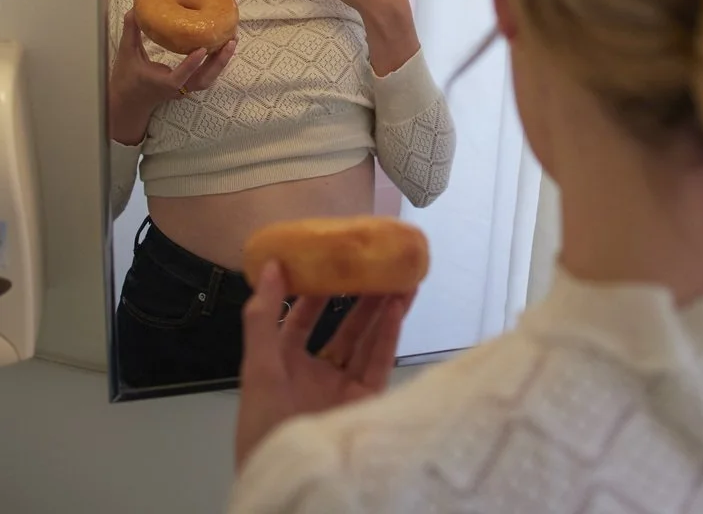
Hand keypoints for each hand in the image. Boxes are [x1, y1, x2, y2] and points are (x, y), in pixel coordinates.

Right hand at [108, 10, 235, 144]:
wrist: (129, 102)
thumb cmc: (127, 79)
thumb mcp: (126, 54)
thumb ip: (131, 32)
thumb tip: (135, 10)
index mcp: (162, 84)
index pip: (179, 77)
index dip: (191, 64)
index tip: (202, 49)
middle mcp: (177, 88)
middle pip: (204, 79)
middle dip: (219, 62)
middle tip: (231, 41)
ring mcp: (185, 88)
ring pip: (209, 78)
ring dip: (222, 61)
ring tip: (232, 40)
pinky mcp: (188, 85)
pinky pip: (207, 75)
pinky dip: (216, 62)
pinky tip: (223, 45)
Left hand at [235, 260, 412, 471]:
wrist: (289, 489)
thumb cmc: (265, 427)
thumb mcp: (257, 369)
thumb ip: (263, 317)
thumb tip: (271, 264)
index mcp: (285, 365)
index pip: (301, 318)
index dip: (316, 290)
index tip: (331, 260)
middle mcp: (316, 374)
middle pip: (342, 327)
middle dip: (359, 296)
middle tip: (376, 264)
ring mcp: (343, 389)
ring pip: (365, 341)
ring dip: (381, 309)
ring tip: (398, 278)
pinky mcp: (367, 404)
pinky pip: (380, 362)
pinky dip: (389, 335)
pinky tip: (396, 308)